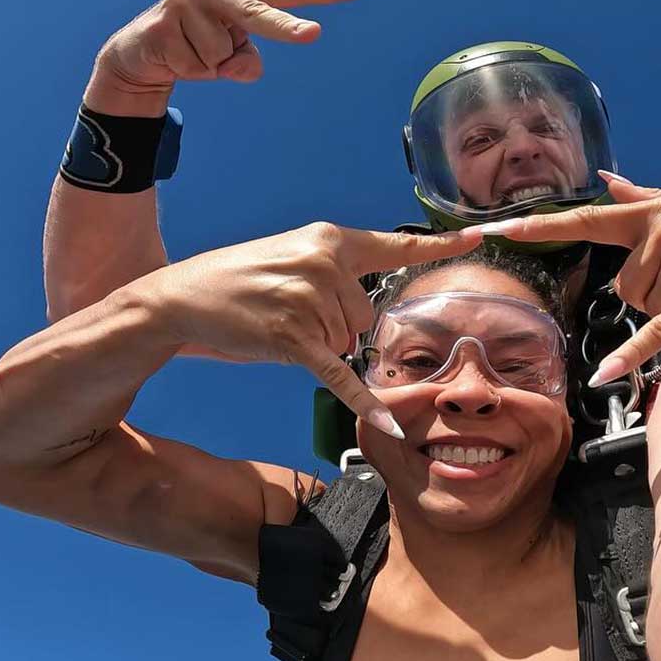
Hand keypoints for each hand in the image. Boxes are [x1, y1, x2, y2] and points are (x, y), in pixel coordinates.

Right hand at [85, 0, 371, 113]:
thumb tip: (247, 67)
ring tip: (191, 55)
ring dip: (210, 68)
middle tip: (315, 35)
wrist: (140, 55)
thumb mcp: (230, 62)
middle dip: (287, 27)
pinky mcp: (163, 22)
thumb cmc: (198, 52)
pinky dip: (190, 73)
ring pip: (222, 57)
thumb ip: (246, 64)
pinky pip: (197, 67)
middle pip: (261, 15)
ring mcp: (188, 3)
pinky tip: (174, 58)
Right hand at [134, 223, 480, 436]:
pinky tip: (387, 424)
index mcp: (328, 238)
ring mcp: (308, 301)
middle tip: (290, 314)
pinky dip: (361, 402)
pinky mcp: (292, 339)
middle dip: (336, 326)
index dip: (440, 246)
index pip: (393, 246)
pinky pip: (338, 375)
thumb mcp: (289, 256)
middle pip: (367, 315)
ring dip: (319, 346)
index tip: (482, 236)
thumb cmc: (236, 282)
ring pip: (349, 343)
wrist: (178, 299)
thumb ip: (333, 268)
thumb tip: (365, 302)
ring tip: (278, 325)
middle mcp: (323, 263)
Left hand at [470, 173, 660, 384]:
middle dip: (650, 292)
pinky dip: (631, 355)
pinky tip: (604, 375)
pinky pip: (654, 330)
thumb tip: (606, 180)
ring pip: (641, 305)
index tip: (498, 230)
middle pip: (621, 284)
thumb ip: (645, 196)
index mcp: (654, 212)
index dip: (541, 227)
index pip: (588, 221)